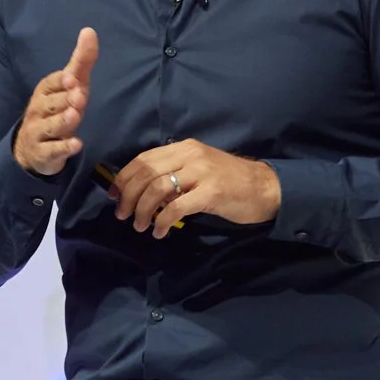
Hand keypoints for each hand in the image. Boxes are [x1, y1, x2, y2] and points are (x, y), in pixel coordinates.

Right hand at [13, 28, 98, 175]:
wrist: (31, 148)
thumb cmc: (56, 110)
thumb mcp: (70, 86)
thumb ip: (81, 61)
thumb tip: (89, 31)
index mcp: (45, 90)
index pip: (52, 83)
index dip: (62, 82)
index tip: (73, 79)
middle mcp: (38, 109)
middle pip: (52, 104)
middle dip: (64, 100)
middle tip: (78, 97)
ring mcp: (39, 132)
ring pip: (51, 126)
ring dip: (62, 121)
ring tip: (74, 116)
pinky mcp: (44, 153)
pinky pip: (53, 150)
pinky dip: (64, 148)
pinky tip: (76, 144)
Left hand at [108, 139, 281, 237]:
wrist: (265, 187)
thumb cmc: (229, 181)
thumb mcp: (199, 169)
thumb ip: (173, 173)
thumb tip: (142, 191)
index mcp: (184, 148)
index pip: (143, 159)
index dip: (124, 177)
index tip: (113, 195)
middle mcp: (190, 155)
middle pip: (146, 173)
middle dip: (128, 195)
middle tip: (122, 214)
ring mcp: (202, 172)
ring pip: (157, 189)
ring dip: (142, 210)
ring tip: (139, 226)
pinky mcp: (212, 192)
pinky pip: (177, 207)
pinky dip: (162, 221)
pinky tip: (160, 231)